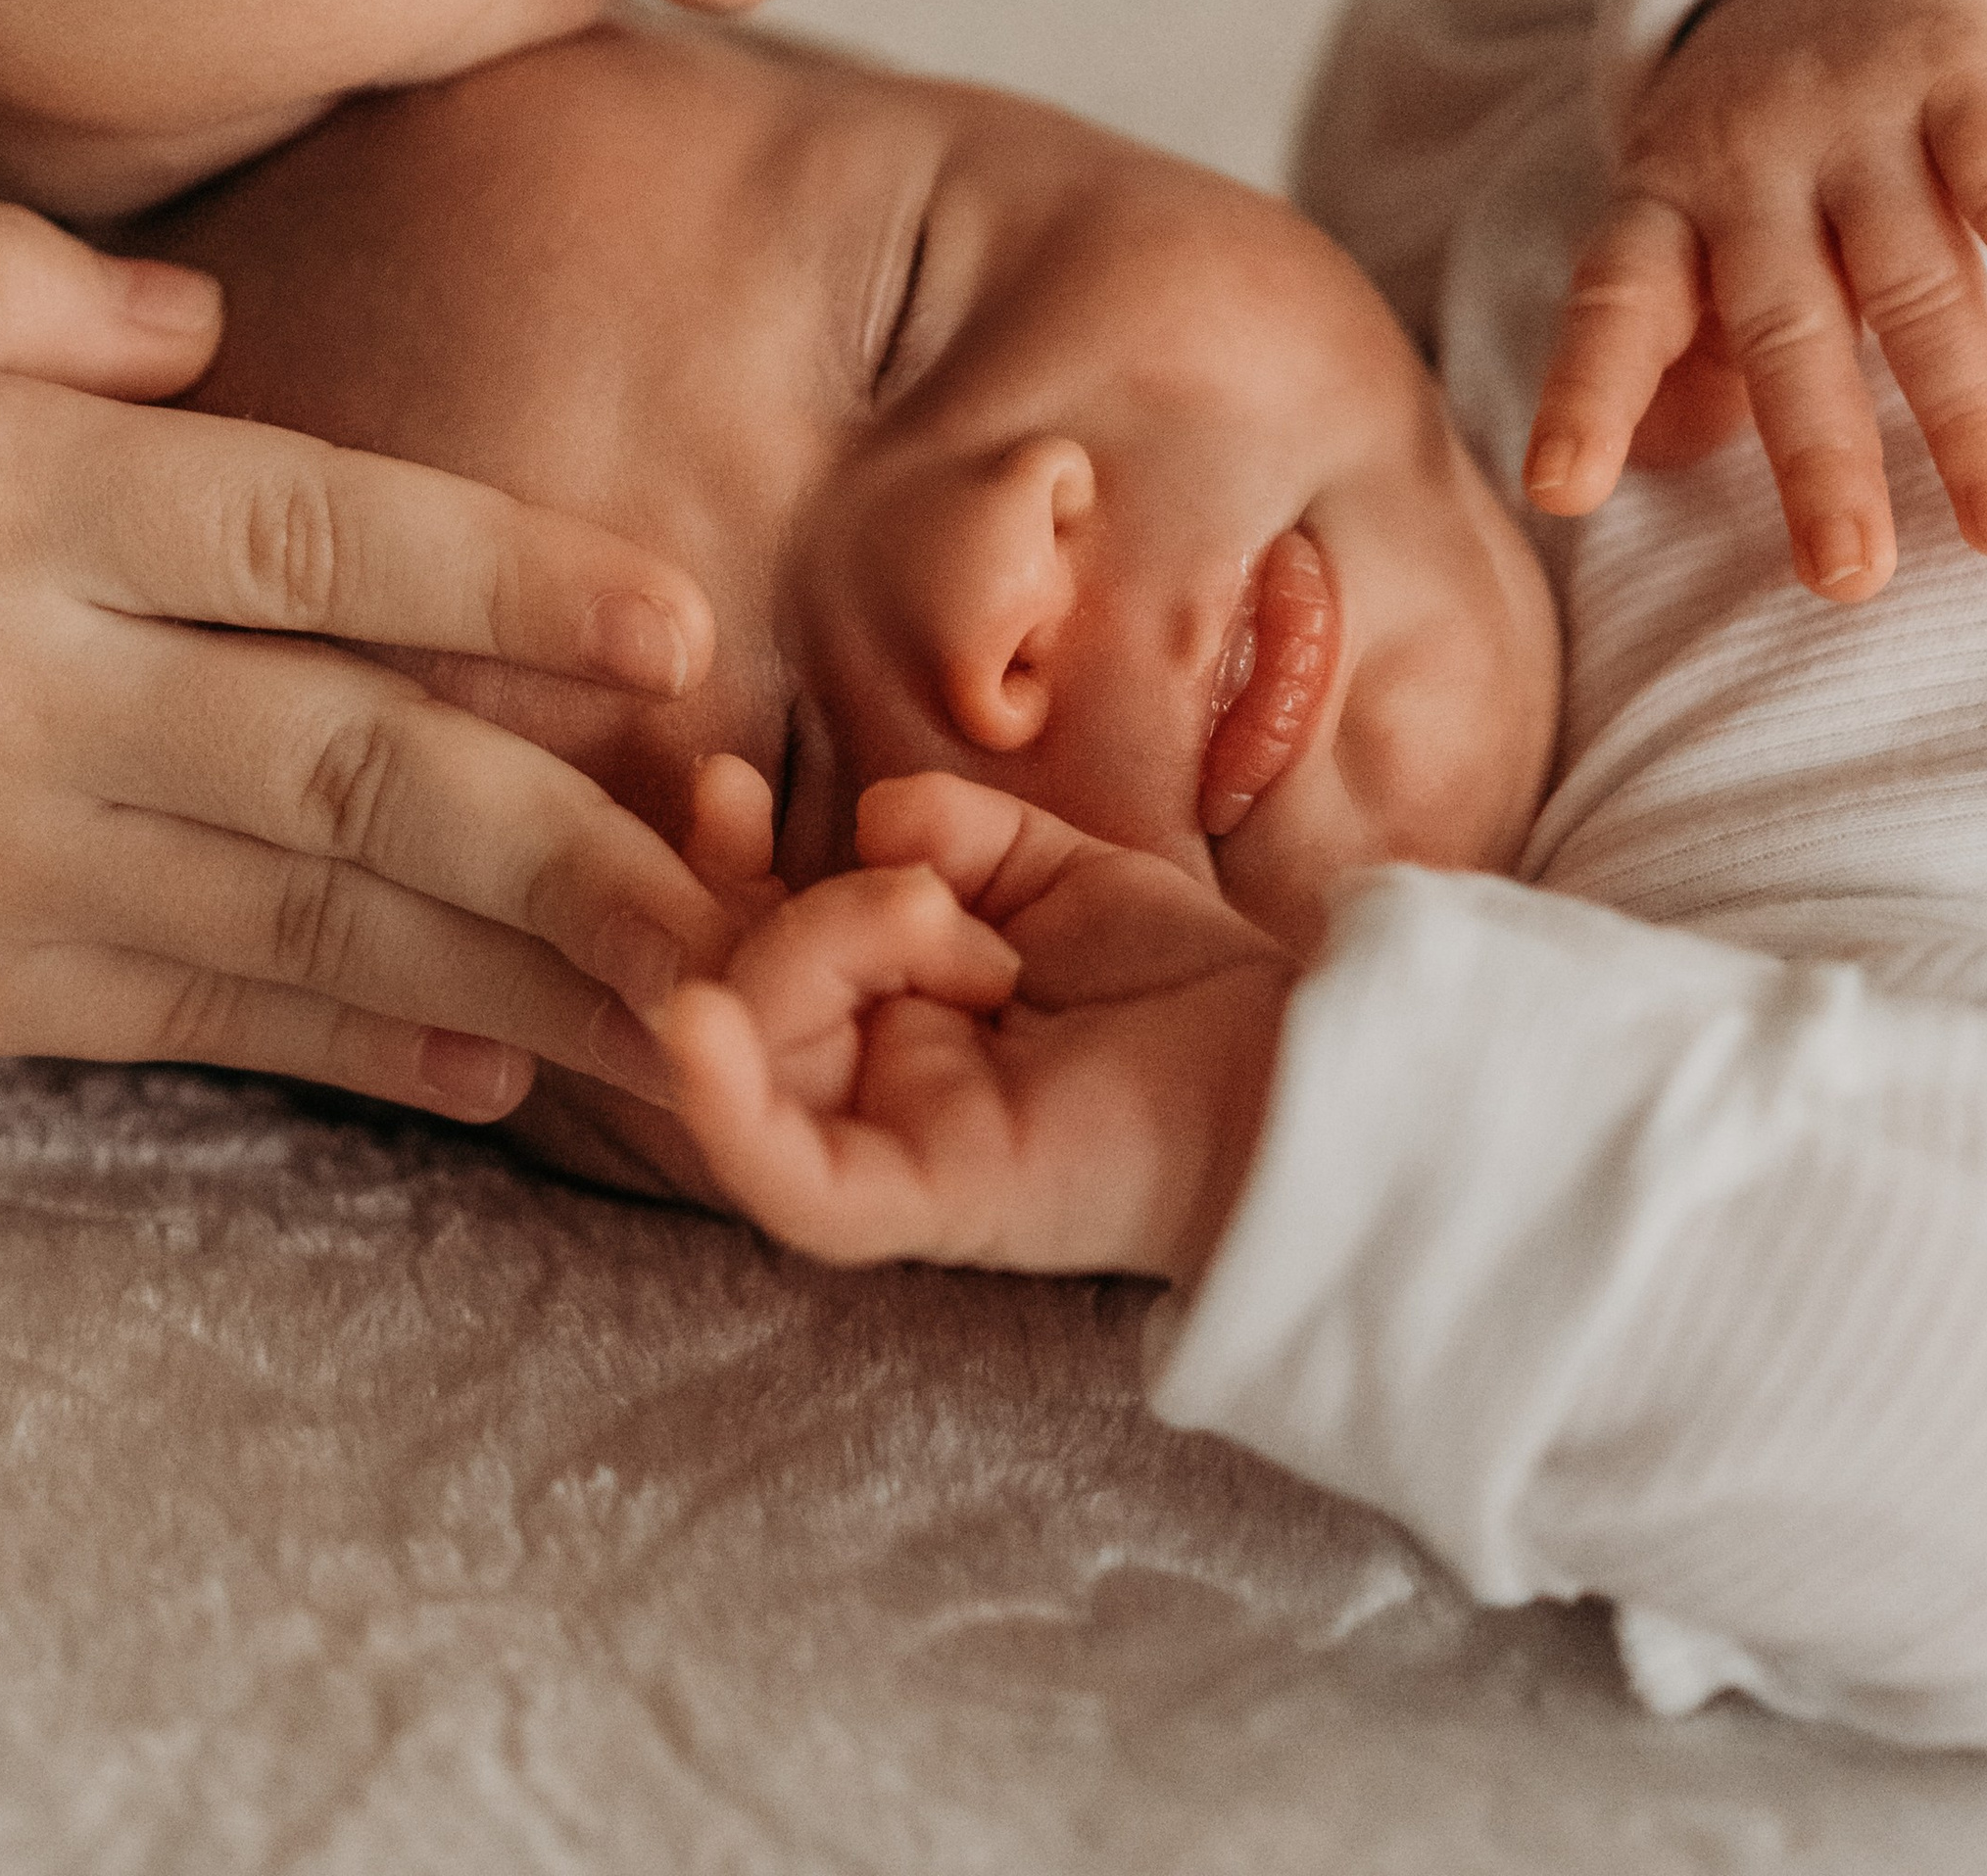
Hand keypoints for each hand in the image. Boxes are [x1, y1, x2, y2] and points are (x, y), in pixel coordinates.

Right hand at [0, 204, 734, 1116]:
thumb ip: (13, 300)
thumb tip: (211, 318)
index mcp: (14, 500)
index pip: (316, 534)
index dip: (511, 579)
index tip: (679, 625)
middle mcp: (26, 685)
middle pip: (349, 760)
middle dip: (572, 836)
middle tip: (758, 896)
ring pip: (302, 916)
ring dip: (513, 973)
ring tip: (693, 1017)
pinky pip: (184, 1019)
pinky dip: (348, 1045)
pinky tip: (493, 1071)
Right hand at [661, 775, 1294, 1281]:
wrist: (1291, 1069)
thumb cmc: (1179, 987)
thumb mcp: (1055, 874)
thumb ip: (961, 836)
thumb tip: (872, 813)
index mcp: (890, 1003)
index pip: (757, 933)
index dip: (721, 861)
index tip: (725, 785)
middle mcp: (872, 1076)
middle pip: (747, 986)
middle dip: (803, 908)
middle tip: (922, 892)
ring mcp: (891, 1140)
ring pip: (764, 1048)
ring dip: (825, 947)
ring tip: (953, 933)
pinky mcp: (924, 1202)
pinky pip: (792, 1179)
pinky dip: (727, 1108)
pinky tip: (696, 1028)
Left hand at [1522, 0, 1986, 601]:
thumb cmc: (1781, 124)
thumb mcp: (1700, 205)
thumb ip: (1685, 331)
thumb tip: (1658, 460)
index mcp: (1667, 194)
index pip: (1613, 300)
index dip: (1587, 393)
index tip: (1560, 492)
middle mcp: (1753, 157)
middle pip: (1782, 321)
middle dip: (1816, 454)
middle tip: (1850, 576)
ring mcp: (1863, 113)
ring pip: (1913, 278)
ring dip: (1963, 409)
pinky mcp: (1973, 75)